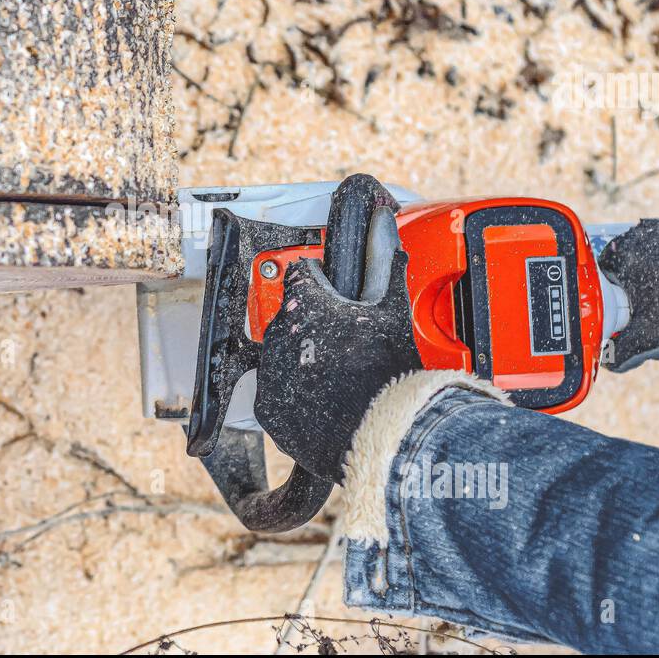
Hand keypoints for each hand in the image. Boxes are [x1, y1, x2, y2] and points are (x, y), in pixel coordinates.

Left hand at [253, 205, 422, 483]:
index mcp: (305, 300)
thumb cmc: (388, 371)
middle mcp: (278, 331)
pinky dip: (295, 391)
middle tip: (344, 340)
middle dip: (313, 322)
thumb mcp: (391, 309)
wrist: (382, 434)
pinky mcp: (267, 407)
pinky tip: (324, 396)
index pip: (300, 273)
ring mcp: (269, 371)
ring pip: (282, 352)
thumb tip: (382, 223)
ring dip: (302, 357)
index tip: (331, 291)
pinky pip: (277, 389)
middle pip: (292, 315)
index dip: (320, 282)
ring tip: (338, 373)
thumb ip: (383, 262)